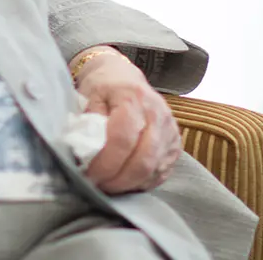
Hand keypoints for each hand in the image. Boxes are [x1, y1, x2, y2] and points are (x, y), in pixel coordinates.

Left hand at [70, 45, 182, 193]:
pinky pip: (160, 173)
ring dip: (128, 184)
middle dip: (117, 180)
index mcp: (133, 99)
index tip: (89, 175)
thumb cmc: (103, 88)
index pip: (122, 140)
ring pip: (153, 170)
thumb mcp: (89, 96)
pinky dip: (140, 182)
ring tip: (108, 184)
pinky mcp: (175, 144)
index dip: (105, 164)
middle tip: (97, 185)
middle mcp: (157, 114)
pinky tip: (124, 180)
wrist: (124, 77)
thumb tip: (86, 155)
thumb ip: (88, 124)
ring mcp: (170, 130)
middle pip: (142, 160)